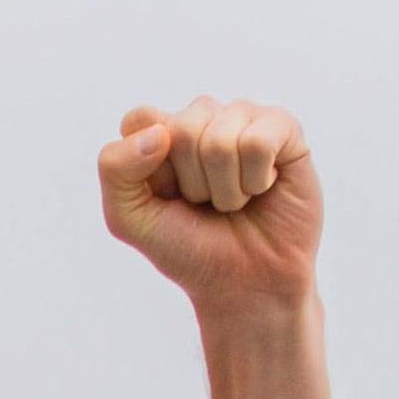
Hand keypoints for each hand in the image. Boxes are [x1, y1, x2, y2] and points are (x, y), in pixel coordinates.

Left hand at [98, 98, 321, 316]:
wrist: (243, 282)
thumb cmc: (186, 246)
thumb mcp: (129, 218)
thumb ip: (115, 169)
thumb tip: (158, 132)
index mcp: (158, 132)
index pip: (140, 119)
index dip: (151, 168)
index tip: (165, 195)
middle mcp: (201, 117)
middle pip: (182, 128)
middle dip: (191, 182)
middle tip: (204, 203)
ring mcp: (243, 118)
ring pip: (220, 140)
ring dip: (225, 188)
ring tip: (232, 200)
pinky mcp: (283, 128)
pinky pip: (258, 142)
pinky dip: (255, 180)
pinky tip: (261, 188)